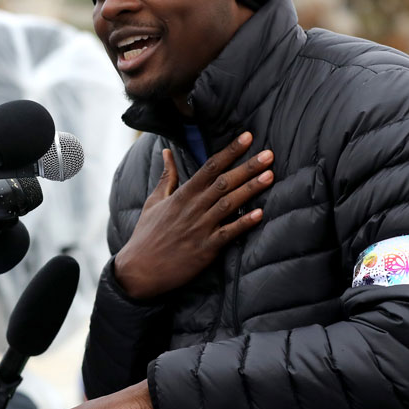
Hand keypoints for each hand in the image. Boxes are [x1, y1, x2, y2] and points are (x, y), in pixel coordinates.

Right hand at [115, 133, 273, 298]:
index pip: (209, 167)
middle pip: (224, 182)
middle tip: (269, 154)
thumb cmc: (147, 235)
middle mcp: (193, 208)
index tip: (247, 137)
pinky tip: (260, 214)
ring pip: (228, 203)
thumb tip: (167, 152)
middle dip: (247, 167)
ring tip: (269, 176)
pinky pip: (228, 233)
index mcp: (182, 195)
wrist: (139, 270)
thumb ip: (166, 177)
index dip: (229, 151)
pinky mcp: (205, 249)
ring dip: (250, 189)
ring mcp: (200, 228)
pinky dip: (243, 223)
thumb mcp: (154, 201)